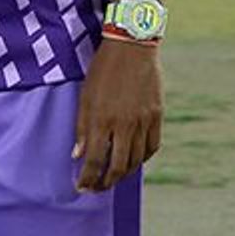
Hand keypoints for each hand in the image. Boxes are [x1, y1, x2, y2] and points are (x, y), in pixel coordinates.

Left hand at [73, 39, 162, 192]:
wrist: (132, 47)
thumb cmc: (103, 70)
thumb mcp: (85, 96)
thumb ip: (82, 127)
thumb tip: (77, 155)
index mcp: (102, 119)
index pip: (95, 160)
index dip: (88, 179)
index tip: (82, 188)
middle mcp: (124, 124)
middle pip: (118, 167)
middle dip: (106, 183)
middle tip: (97, 188)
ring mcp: (143, 121)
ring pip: (137, 160)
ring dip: (124, 173)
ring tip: (113, 176)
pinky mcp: (157, 116)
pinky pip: (152, 146)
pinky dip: (142, 158)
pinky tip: (134, 160)